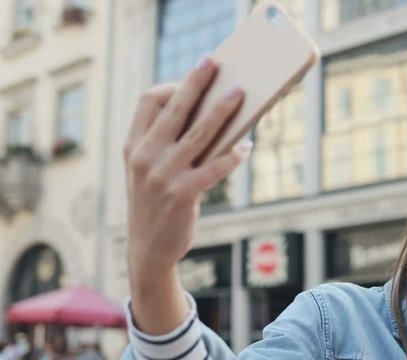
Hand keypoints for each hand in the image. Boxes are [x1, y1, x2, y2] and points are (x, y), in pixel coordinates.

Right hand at [123, 57, 250, 332]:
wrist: (148, 250)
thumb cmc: (156, 203)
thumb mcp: (150, 171)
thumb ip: (168, 145)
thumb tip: (213, 117)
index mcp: (134, 146)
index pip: (148, 101)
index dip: (171, 86)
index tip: (192, 80)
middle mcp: (145, 156)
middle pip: (175, 108)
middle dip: (197, 82)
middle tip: (214, 63)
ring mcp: (163, 174)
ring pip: (200, 133)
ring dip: (223, 110)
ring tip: (240, 94)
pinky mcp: (183, 193)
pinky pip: (215, 166)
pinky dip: (233, 155)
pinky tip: (246, 148)